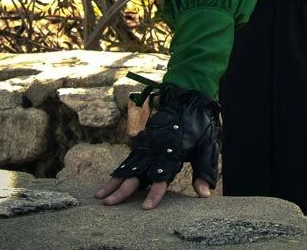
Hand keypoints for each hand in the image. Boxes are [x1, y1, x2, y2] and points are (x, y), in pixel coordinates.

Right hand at [94, 76, 220, 208]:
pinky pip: (128, 159)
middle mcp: (156, 151)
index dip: (154, 194)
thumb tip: (205, 195)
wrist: (189, 100)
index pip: (161, 178)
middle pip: (136, 175)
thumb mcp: (208, 149)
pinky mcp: (143, 141)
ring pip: (127, 168)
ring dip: (113, 182)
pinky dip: (118, 171)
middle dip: (121, 191)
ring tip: (98, 196)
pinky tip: (109, 181)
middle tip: (107, 204)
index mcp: (172, 155)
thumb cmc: (201, 126)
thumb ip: (204, 173)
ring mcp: (147, 146)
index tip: (145, 208)